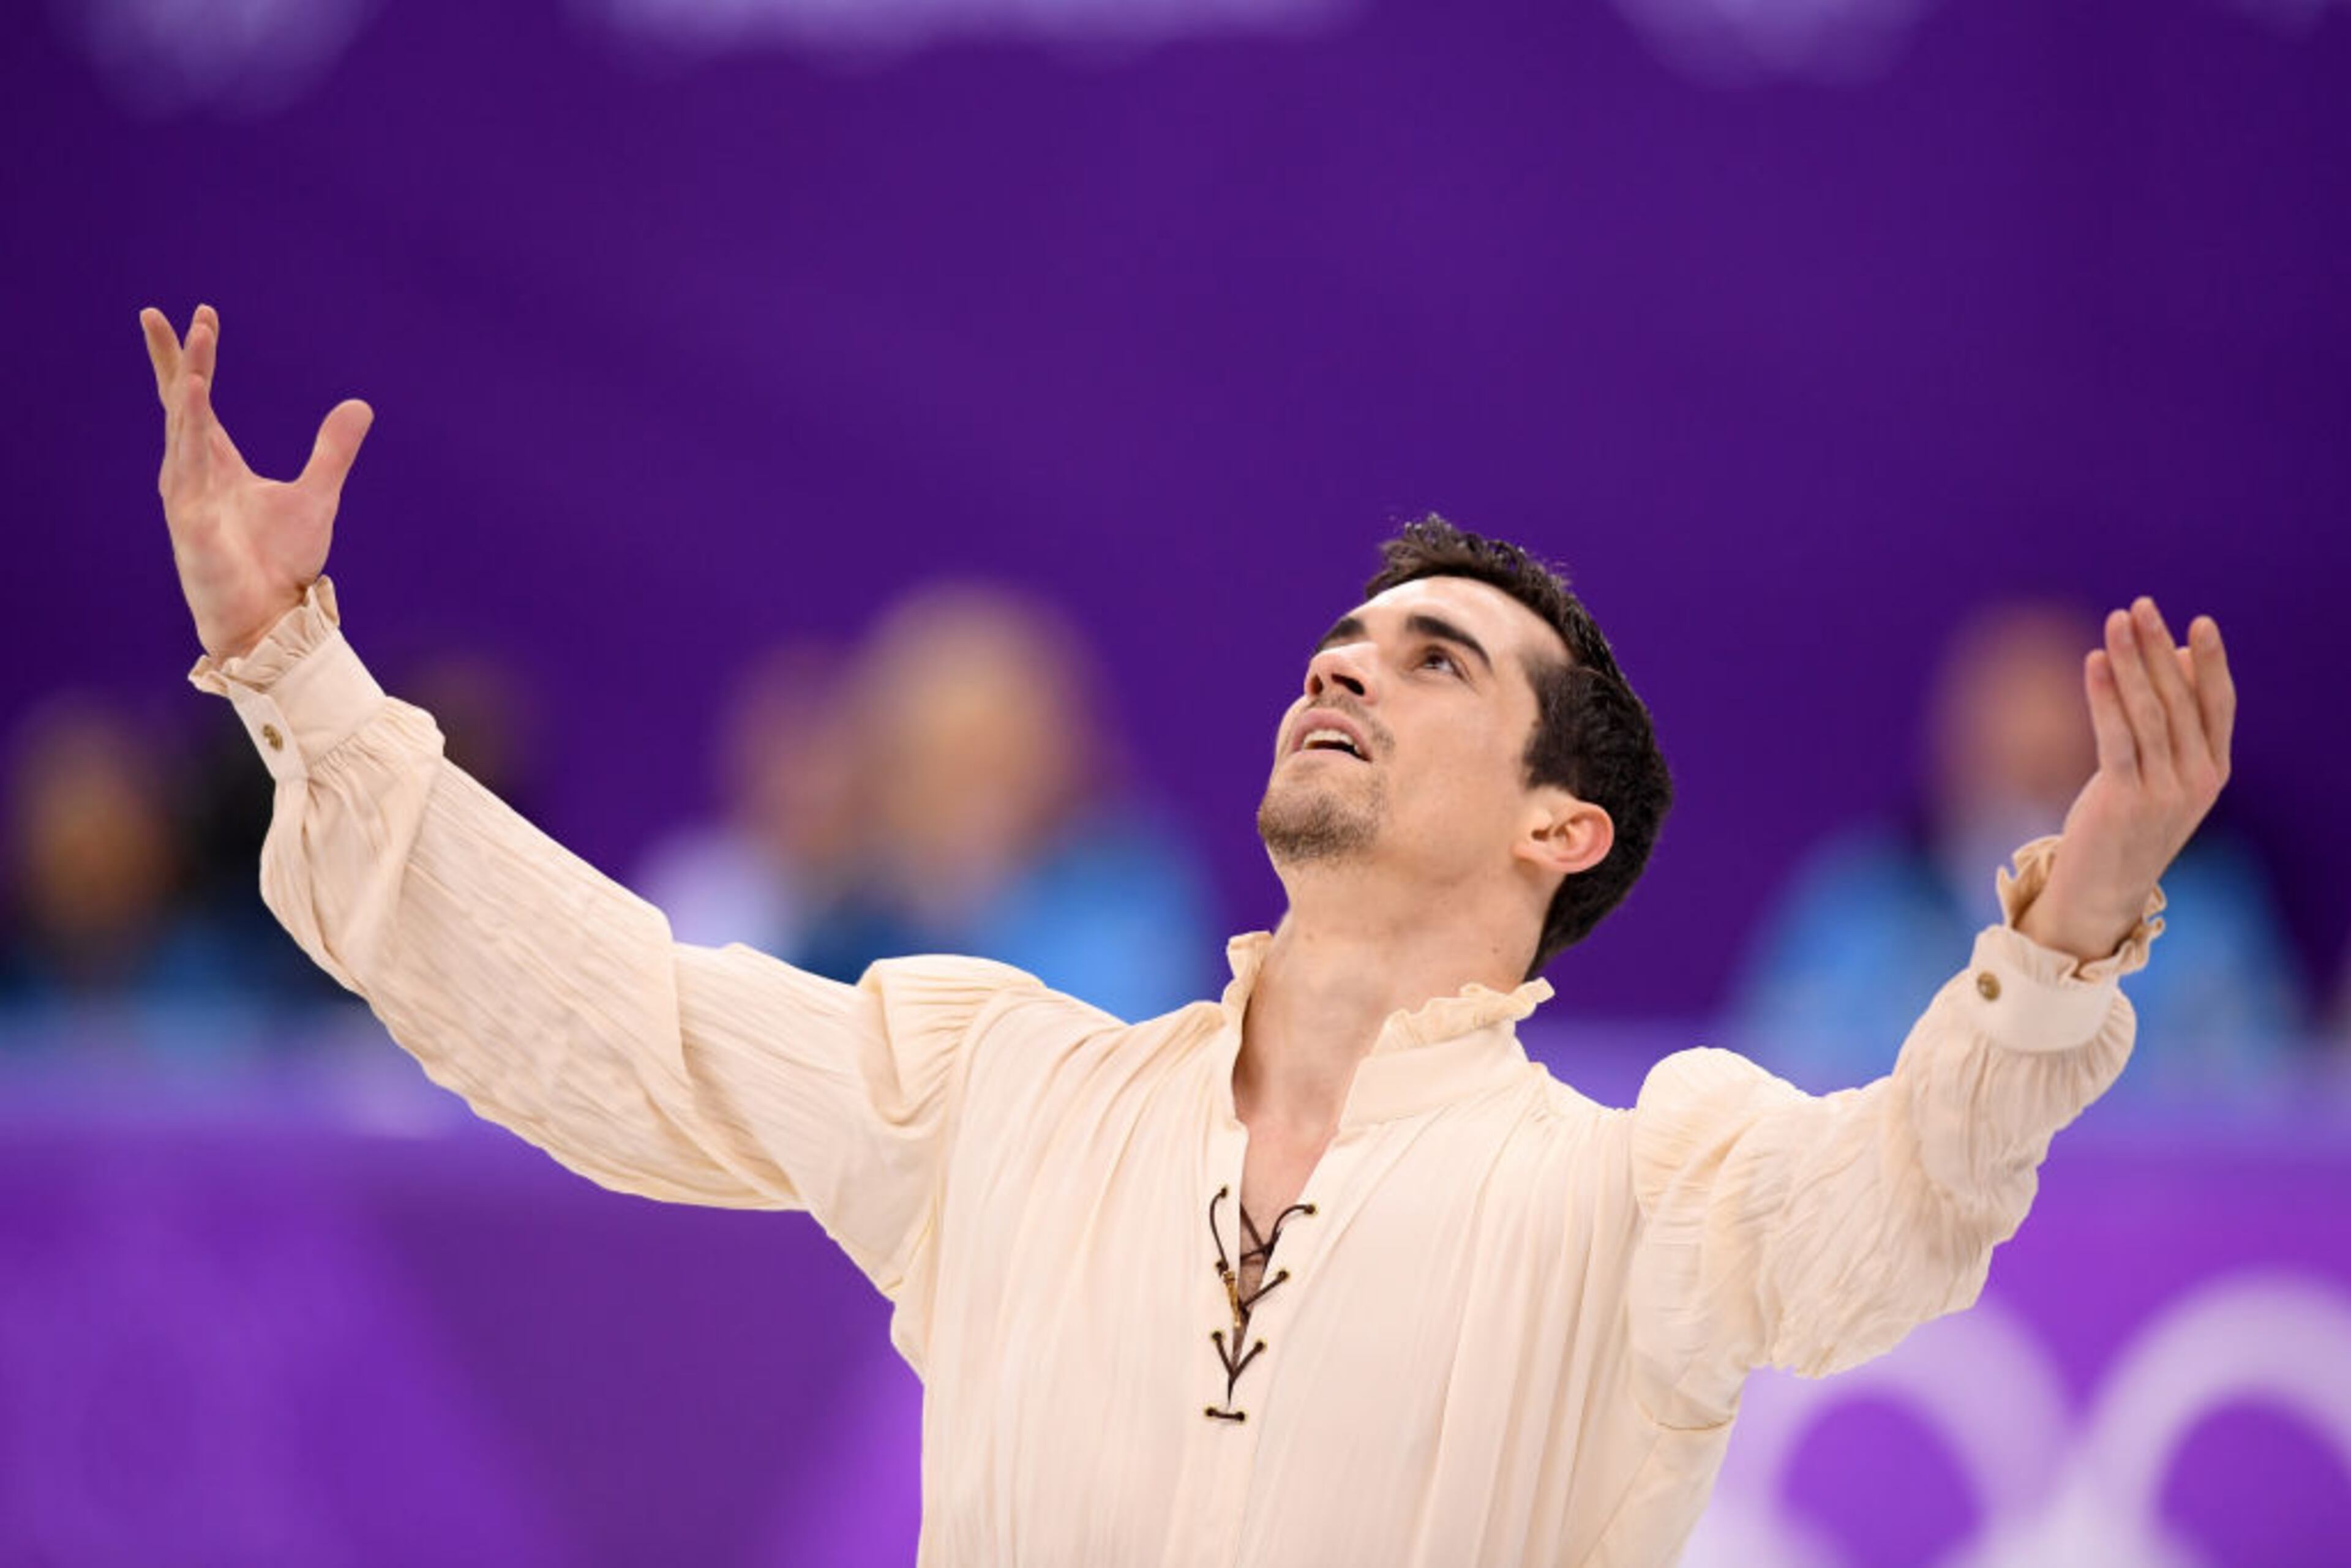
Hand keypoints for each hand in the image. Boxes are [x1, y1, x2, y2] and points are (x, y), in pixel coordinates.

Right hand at [141, 304, 373, 661]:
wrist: (270, 617)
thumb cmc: (280, 564)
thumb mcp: (317, 495)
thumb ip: (333, 450)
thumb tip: (359, 404)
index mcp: (216, 463)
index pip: (195, 400)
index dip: (191, 360)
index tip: (195, 317)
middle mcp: (193, 472)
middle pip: (178, 402)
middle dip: (176, 358)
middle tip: (163, 313)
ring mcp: (185, 495)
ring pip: (182, 425)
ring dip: (186, 380)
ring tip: (194, 340)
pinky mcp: (188, 520)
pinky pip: (188, 465)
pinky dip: (191, 428)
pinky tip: (193, 393)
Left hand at [2017, 597, 2236, 963]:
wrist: (2104, 888)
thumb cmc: (2129, 820)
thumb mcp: (2160, 770)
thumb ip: (2171, 720)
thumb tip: (2175, 655)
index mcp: (2213, 769)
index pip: (2218, 704)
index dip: (2210, 662)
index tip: (2199, 621)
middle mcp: (2196, 779)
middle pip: (2180, 699)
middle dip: (2159, 648)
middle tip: (2142, 606)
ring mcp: (2163, 792)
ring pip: (2149, 713)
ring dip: (2131, 662)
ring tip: (2116, 621)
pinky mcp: (2124, 800)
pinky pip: (2115, 737)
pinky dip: (2105, 696)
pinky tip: (2095, 663)